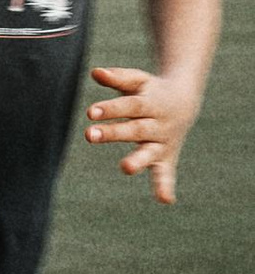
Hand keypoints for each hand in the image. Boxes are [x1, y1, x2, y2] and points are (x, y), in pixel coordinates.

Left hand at [85, 63, 199, 203]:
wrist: (183, 102)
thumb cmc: (150, 91)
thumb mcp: (137, 81)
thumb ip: (117, 77)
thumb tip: (95, 72)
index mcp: (151, 103)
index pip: (129, 106)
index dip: (110, 109)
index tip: (90, 112)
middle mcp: (158, 125)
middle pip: (135, 129)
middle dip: (113, 133)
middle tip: (90, 134)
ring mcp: (162, 143)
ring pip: (150, 153)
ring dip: (138, 161)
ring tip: (126, 168)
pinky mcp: (165, 158)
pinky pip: (166, 173)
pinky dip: (166, 186)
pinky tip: (165, 200)